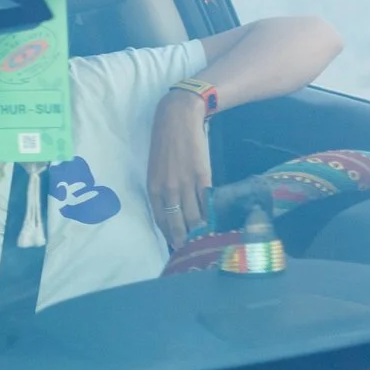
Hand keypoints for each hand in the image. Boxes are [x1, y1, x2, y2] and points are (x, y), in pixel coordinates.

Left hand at [146, 91, 213, 249]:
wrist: (178, 118)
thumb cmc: (164, 142)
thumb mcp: (155, 169)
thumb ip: (161, 190)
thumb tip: (172, 209)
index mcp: (153, 188)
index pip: (161, 221)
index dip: (170, 236)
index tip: (177, 247)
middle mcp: (168, 190)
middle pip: (177, 224)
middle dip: (184, 240)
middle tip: (192, 251)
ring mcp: (186, 184)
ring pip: (194, 216)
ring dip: (200, 231)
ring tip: (205, 241)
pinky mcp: (202, 176)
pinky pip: (207, 202)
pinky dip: (211, 214)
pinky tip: (215, 223)